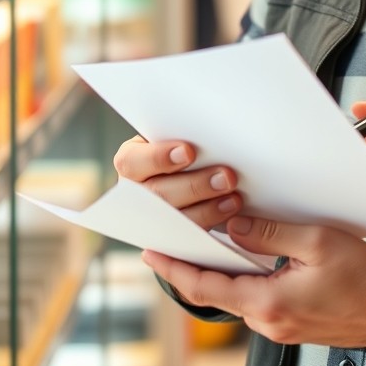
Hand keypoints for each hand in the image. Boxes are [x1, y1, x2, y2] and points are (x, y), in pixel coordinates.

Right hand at [113, 135, 241, 229]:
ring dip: (206, 210)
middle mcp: (134, 193)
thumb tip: (210, 128)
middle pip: (157, 195)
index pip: (132, 162)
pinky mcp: (169, 236)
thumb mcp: (180, 135)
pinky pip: (185, 238)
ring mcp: (150, 217)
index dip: (158, 158)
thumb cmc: (187, 144)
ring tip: (234, 199)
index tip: (188, 152)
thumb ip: (188, 134)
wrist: (197, 166)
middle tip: (227, 177)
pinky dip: (209, 225)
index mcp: (131, 162)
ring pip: (172, 221)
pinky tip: (229, 212)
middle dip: (195, 186)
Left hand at [142, 217, 365, 346]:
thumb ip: (269, 233)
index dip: (174, 269)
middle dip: (194, 267)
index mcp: (267, 302)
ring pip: (239, 295)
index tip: (151, 253)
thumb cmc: (363, 275)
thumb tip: (233, 225)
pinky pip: (259, 300)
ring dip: (223, 271)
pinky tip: (249, 259)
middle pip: (218, 292)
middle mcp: (267, 322)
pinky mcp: (293, 325)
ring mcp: (279, 327)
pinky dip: (246, 279)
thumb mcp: (315, 241)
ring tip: (209, 243)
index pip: (204, 287)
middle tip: (174, 240)